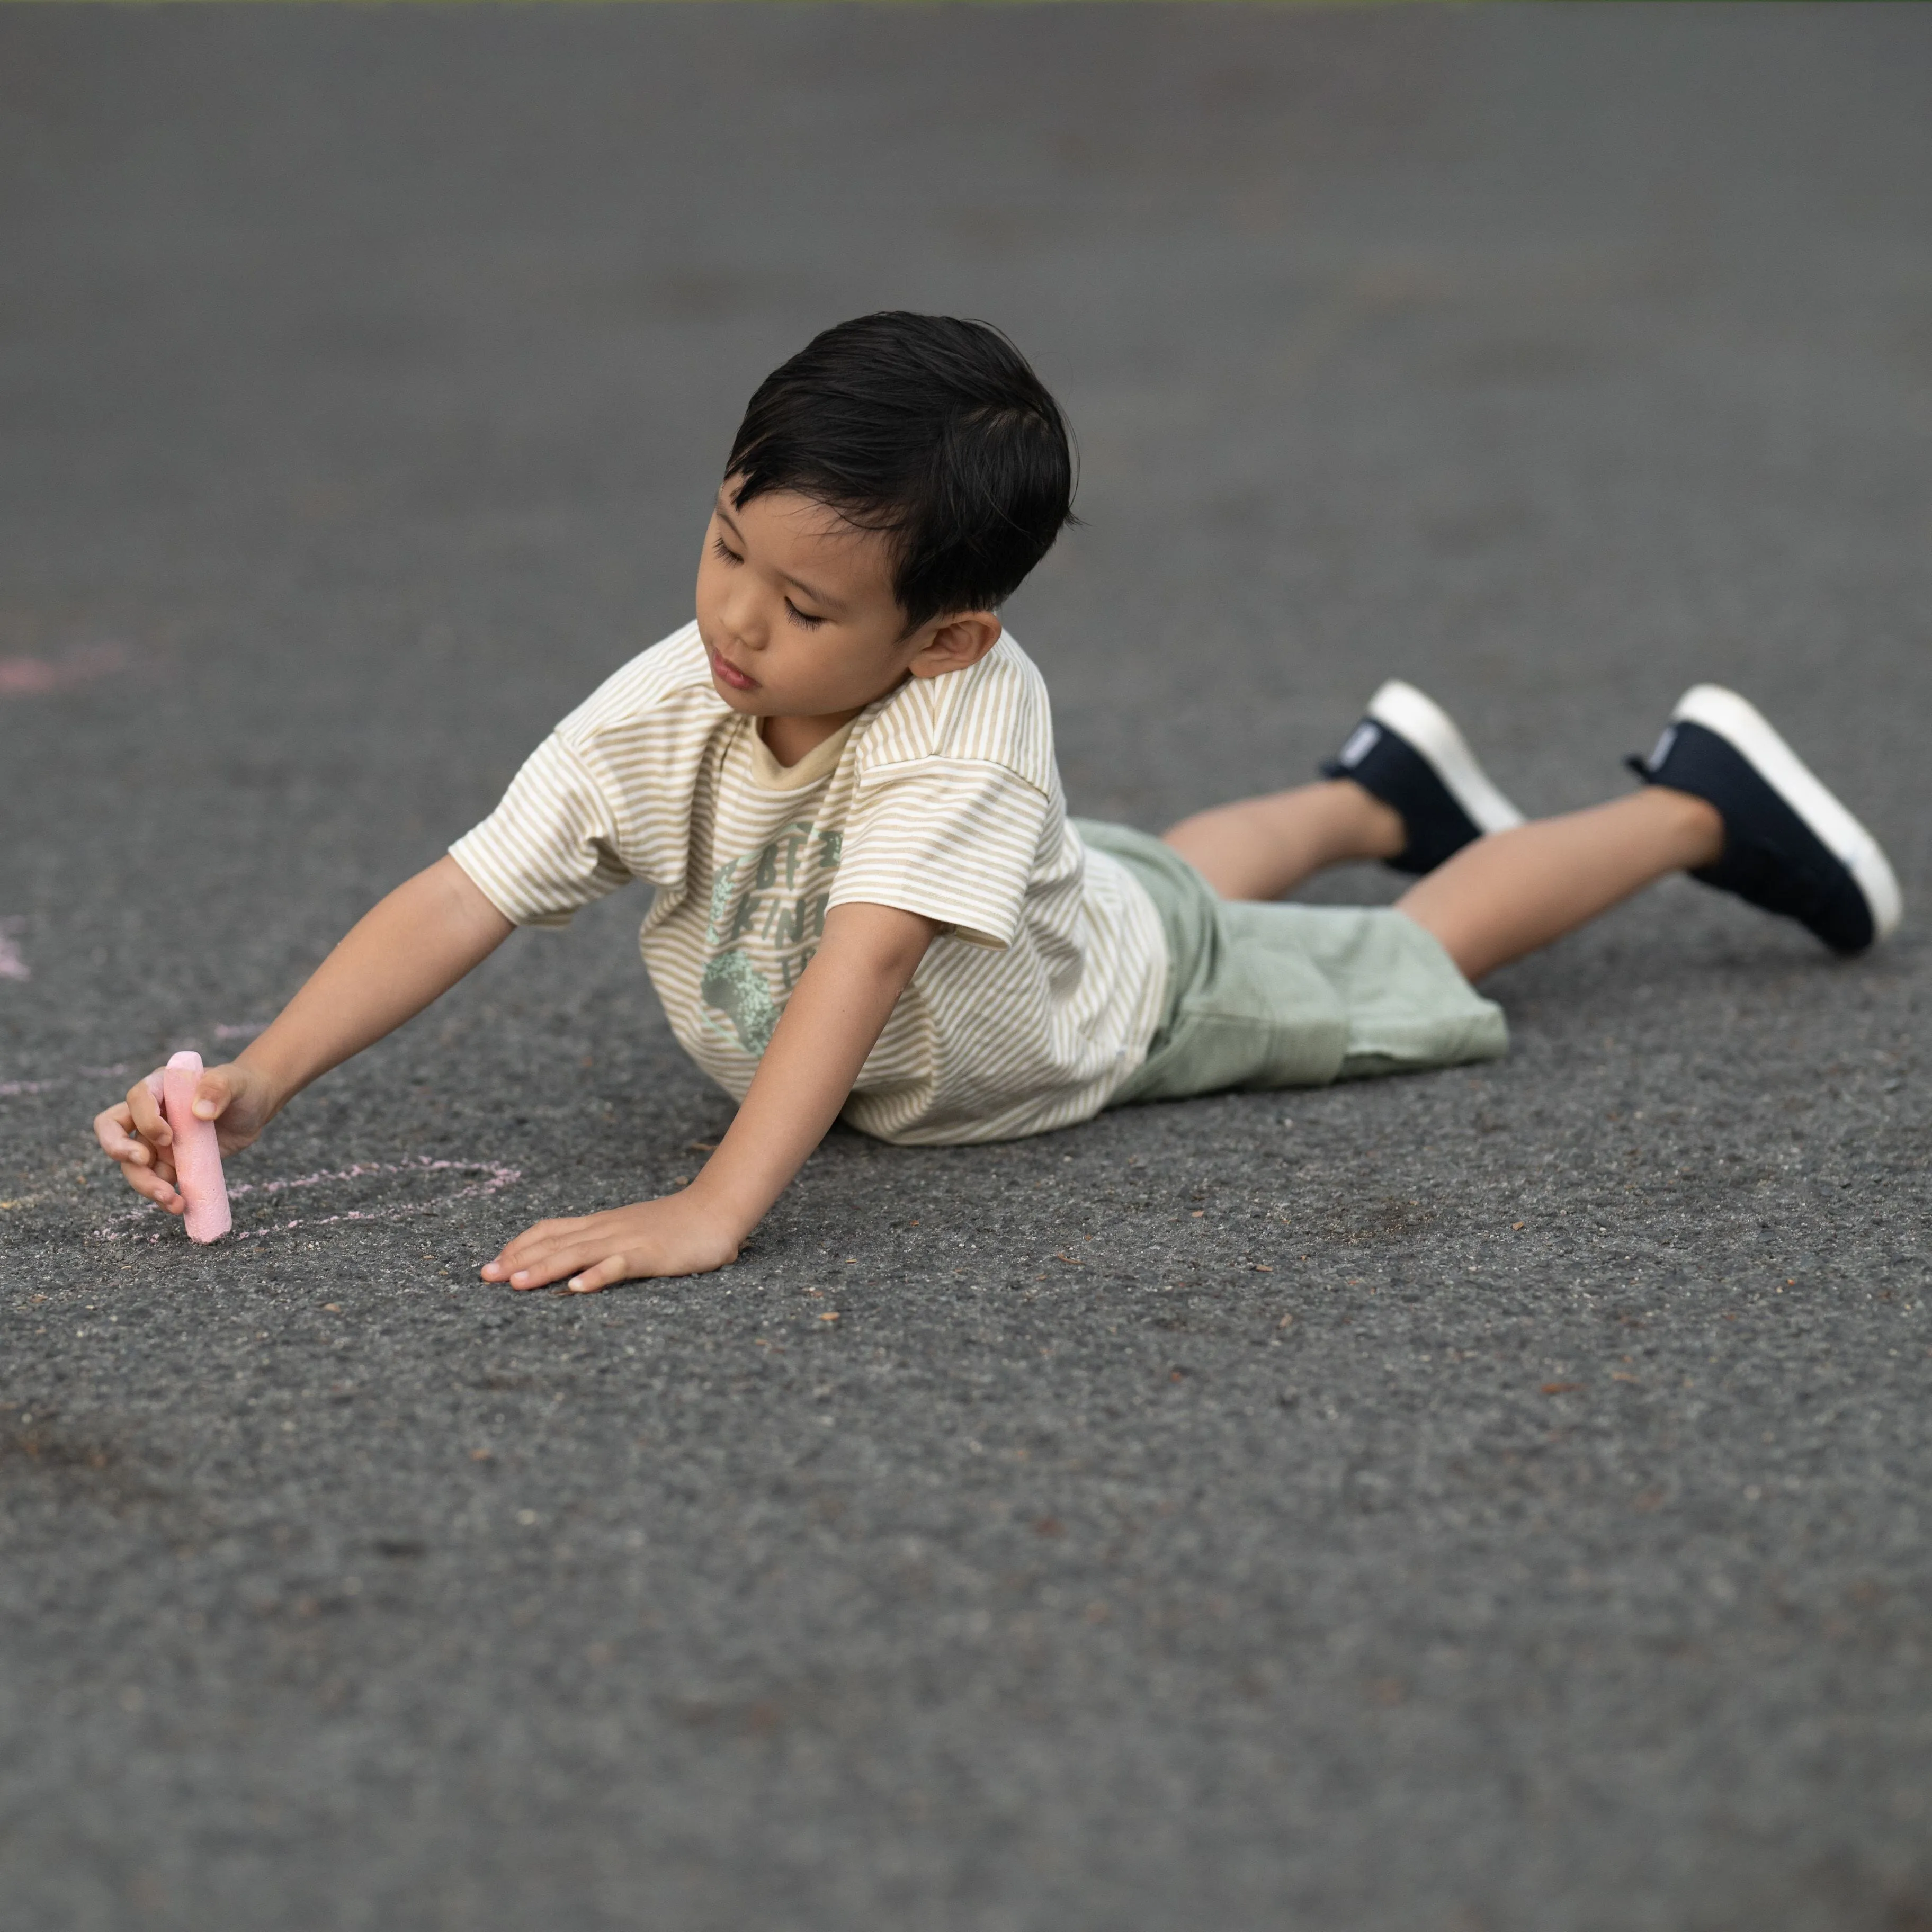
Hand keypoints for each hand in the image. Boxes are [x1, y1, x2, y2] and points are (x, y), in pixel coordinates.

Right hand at [93, 1060, 278, 1214]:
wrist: (253, 1109)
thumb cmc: (240, 1088)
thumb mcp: (234, 1082)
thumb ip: (218, 1088)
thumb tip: (200, 1111)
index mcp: (160, 1088)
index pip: (137, 1099)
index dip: (146, 1119)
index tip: (169, 1135)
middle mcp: (150, 1115)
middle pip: (115, 1133)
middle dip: (120, 1150)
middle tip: (143, 1161)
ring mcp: (157, 1142)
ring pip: (134, 1166)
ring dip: (145, 1184)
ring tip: (172, 1200)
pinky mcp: (171, 1163)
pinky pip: (157, 1182)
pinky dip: (164, 1197)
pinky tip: (180, 1205)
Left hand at [480, 1191, 744, 1292]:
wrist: (715, 1211)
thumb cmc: (675, 1226)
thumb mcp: (630, 1230)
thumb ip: (602, 1243)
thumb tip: (571, 1263)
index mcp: (600, 1225)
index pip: (549, 1229)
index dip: (519, 1245)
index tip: (494, 1263)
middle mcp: (606, 1230)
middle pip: (554, 1242)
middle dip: (518, 1259)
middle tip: (487, 1277)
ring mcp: (627, 1241)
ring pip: (578, 1253)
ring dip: (545, 1267)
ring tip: (518, 1284)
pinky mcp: (650, 1254)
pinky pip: (618, 1265)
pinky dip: (596, 1276)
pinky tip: (578, 1288)